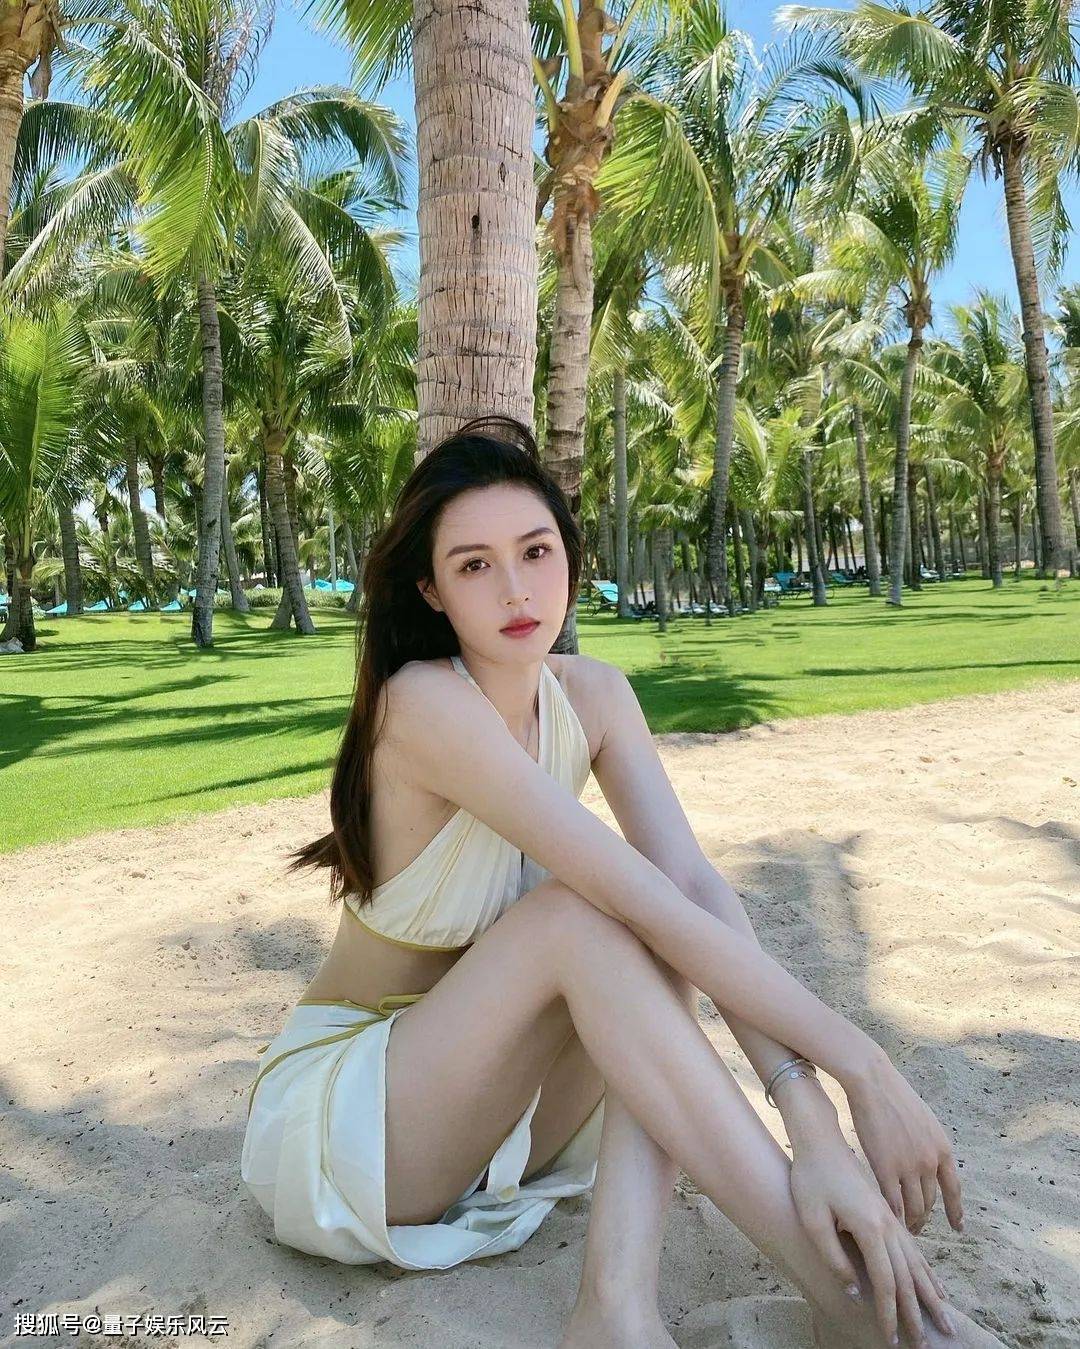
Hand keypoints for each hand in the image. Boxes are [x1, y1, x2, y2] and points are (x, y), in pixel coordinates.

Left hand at [789, 1136, 957, 1346]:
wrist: (820, 1142)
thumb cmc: (811, 1180)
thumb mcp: (813, 1220)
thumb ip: (834, 1258)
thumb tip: (854, 1293)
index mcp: (870, 1226)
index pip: (886, 1281)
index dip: (890, 1314)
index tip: (893, 1339)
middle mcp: (888, 1223)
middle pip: (908, 1277)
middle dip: (917, 1313)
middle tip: (925, 1346)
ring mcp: (891, 1217)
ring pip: (917, 1263)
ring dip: (930, 1295)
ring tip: (944, 1320)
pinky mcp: (888, 1213)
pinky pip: (914, 1249)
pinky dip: (927, 1272)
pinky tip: (935, 1286)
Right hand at [843, 1048, 963, 1236]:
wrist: (873, 1081)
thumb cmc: (894, 1095)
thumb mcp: (924, 1121)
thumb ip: (928, 1144)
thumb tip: (930, 1161)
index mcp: (943, 1149)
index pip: (953, 1190)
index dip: (956, 1211)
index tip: (958, 1227)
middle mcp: (930, 1162)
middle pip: (931, 1201)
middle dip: (925, 1217)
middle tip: (919, 1228)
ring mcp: (908, 1166)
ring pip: (914, 1207)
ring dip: (911, 1221)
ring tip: (904, 1230)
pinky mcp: (885, 1167)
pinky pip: (893, 1202)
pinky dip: (892, 1215)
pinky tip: (889, 1221)